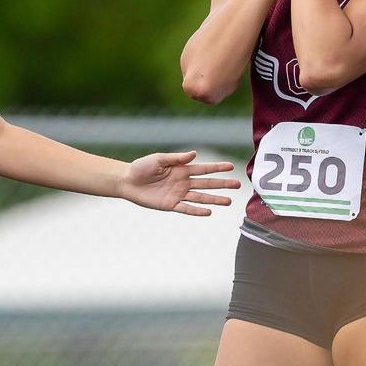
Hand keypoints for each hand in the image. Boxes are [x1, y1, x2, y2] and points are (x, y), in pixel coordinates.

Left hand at [120, 151, 240, 215]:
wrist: (128, 182)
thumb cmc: (141, 167)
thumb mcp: (159, 159)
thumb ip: (177, 158)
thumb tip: (195, 153)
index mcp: (181, 169)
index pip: (204, 168)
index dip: (217, 168)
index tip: (231, 166)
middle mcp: (183, 182)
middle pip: (207, 184)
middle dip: (222, 184)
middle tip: (238, 184)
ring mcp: (178, 194)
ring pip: (201, 197)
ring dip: (215, 199)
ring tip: (229, 201)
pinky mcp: (171, 205)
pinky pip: (187, 209)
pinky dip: (198, 211)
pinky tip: (209, 211)